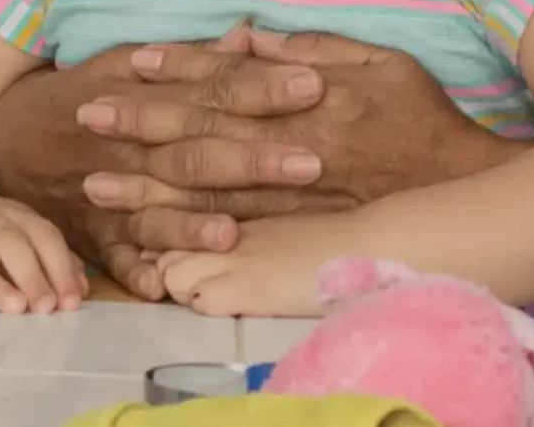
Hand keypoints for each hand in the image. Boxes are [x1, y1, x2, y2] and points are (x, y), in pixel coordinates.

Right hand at [0, 25, 340, 299]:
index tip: (312, 85)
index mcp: (144, 100)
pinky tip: (162, 286)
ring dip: (192, 224)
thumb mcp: (121, 61)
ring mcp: (108, 196)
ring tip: (235, 231)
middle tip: (309, 162)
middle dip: (251, 160)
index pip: (210, 93)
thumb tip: (247, 36)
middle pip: (195, 154)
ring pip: (156, 211)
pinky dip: (134, 271)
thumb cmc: (77, 94)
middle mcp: (129, 150)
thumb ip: (187, 57)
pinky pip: (112, 257)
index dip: (259, 89)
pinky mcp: (91, 235)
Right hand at [0, 196, 87, 314]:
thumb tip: (79, 291)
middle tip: (45, 307)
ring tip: (13, 308)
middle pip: (7, 240)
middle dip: (30, 273)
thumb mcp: (24, 237)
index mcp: (14, 216)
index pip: (42, 235)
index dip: (58, 267)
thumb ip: (54, 261)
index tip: (69, 303)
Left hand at [80, 28, 510, 252]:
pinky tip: (149, 245)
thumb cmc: (422, 115)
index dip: (178, 70)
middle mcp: (297, 147)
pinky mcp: (298, 233)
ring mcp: (295, 197)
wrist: (466, 187)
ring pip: (209, 193)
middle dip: (144, 127)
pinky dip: (191, 242)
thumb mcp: (379, 60)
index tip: (131, 63)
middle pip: (207, 136)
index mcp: (312, 97)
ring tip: (97, 187)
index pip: (231, 80)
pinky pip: (234, 238)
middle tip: (88, 117)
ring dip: (150, 190)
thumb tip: (245, 36)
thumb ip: (311, 47)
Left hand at [156, 216, 350, 317]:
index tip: (182, 267)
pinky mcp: (249, 287)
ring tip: (212, 301)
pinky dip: (205, 309)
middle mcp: (226, 236)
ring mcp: (235, 261)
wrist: (370, 243)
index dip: (175, 254)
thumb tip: (246, 259)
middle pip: (164, 251)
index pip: (177, 232)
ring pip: (173, 276)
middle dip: (170, 273)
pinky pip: (201, 300)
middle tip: (193, 289)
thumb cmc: (338, 242)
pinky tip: (228, 310)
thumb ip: (256, 244)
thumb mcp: (285, 235)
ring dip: (184, 293)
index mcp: (235, 223)